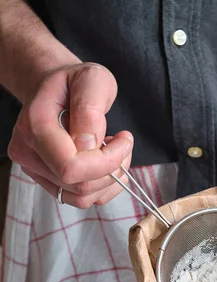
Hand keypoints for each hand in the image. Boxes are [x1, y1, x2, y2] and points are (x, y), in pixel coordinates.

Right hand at [8, 62, 133, 206]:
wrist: (55, 89)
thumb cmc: (73, 82)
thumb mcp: (91, 81)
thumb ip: (90, 109)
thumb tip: (89, 145)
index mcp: (34, 125)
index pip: (70, 166)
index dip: (107, 161)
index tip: (124, 138)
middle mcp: (28, 153)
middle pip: (79, 186)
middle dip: (112, 169)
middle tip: (122, 143)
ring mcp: (36, 170)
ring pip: (82, 198)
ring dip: (110, 180)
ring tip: (114, 151)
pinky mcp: (49, 181)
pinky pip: (81, 200)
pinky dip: (103, 187)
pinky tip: (107, 164)